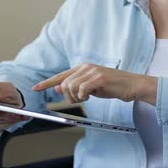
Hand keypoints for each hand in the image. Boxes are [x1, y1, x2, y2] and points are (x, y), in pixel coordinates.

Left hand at [33, 63, 156, 104]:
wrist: (132, 85)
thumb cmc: (113, 87)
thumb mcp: (91, 88)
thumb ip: (75, 87)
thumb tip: (58, 88)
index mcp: (82, 68)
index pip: (60, 75)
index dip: (47, 82)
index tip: (35, 88)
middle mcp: (85, 67)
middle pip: (64, 83)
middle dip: (68, 96)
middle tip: (80, 100)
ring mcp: (92, 71)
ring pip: (71, 87)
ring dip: (76, 97)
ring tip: (87, 98)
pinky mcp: (99, 78)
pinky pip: (82, 90)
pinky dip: (83, 96)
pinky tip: (91, 96)